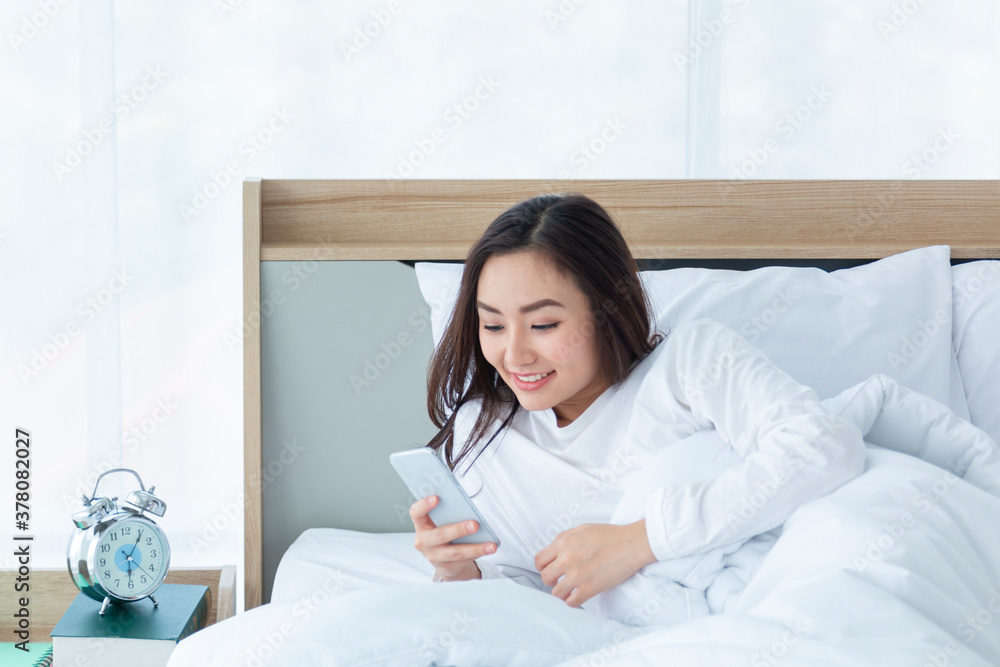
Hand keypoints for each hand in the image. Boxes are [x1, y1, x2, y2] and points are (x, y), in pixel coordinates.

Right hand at [409, 494, 496, 580]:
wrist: (443, 559)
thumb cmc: (444, 531)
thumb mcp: (442, 522)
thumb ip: (449, 514)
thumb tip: (469, 508)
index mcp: (421, 524)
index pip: (416, 512)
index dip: (424, 505)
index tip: (437, 498)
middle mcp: (423, 541)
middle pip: (439, 535)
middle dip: (458, 530)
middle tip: (475, 525)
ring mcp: (433, 556)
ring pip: (455, 552)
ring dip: (475, 548)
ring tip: (491, 545)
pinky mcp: (445, 567)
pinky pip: (463, 560)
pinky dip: (478, 553)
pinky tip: (489, 549)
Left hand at [534, 520, 655, 607]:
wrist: (631, 544)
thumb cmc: (609, 535)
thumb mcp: (582, 529)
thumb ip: (564, 538)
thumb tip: (553, 549)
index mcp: (563, 543)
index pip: (539, 561)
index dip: (543, 567)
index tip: (551, 570)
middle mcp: (567, 559)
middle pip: (545, 577)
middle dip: (552, 580)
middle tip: (561, 580)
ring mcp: (577, 575)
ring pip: (556, 593)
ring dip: (562, 593)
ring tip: (570, 590)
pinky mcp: (590, 588)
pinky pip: (571, 602)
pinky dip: (572, 601)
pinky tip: (578, 596)